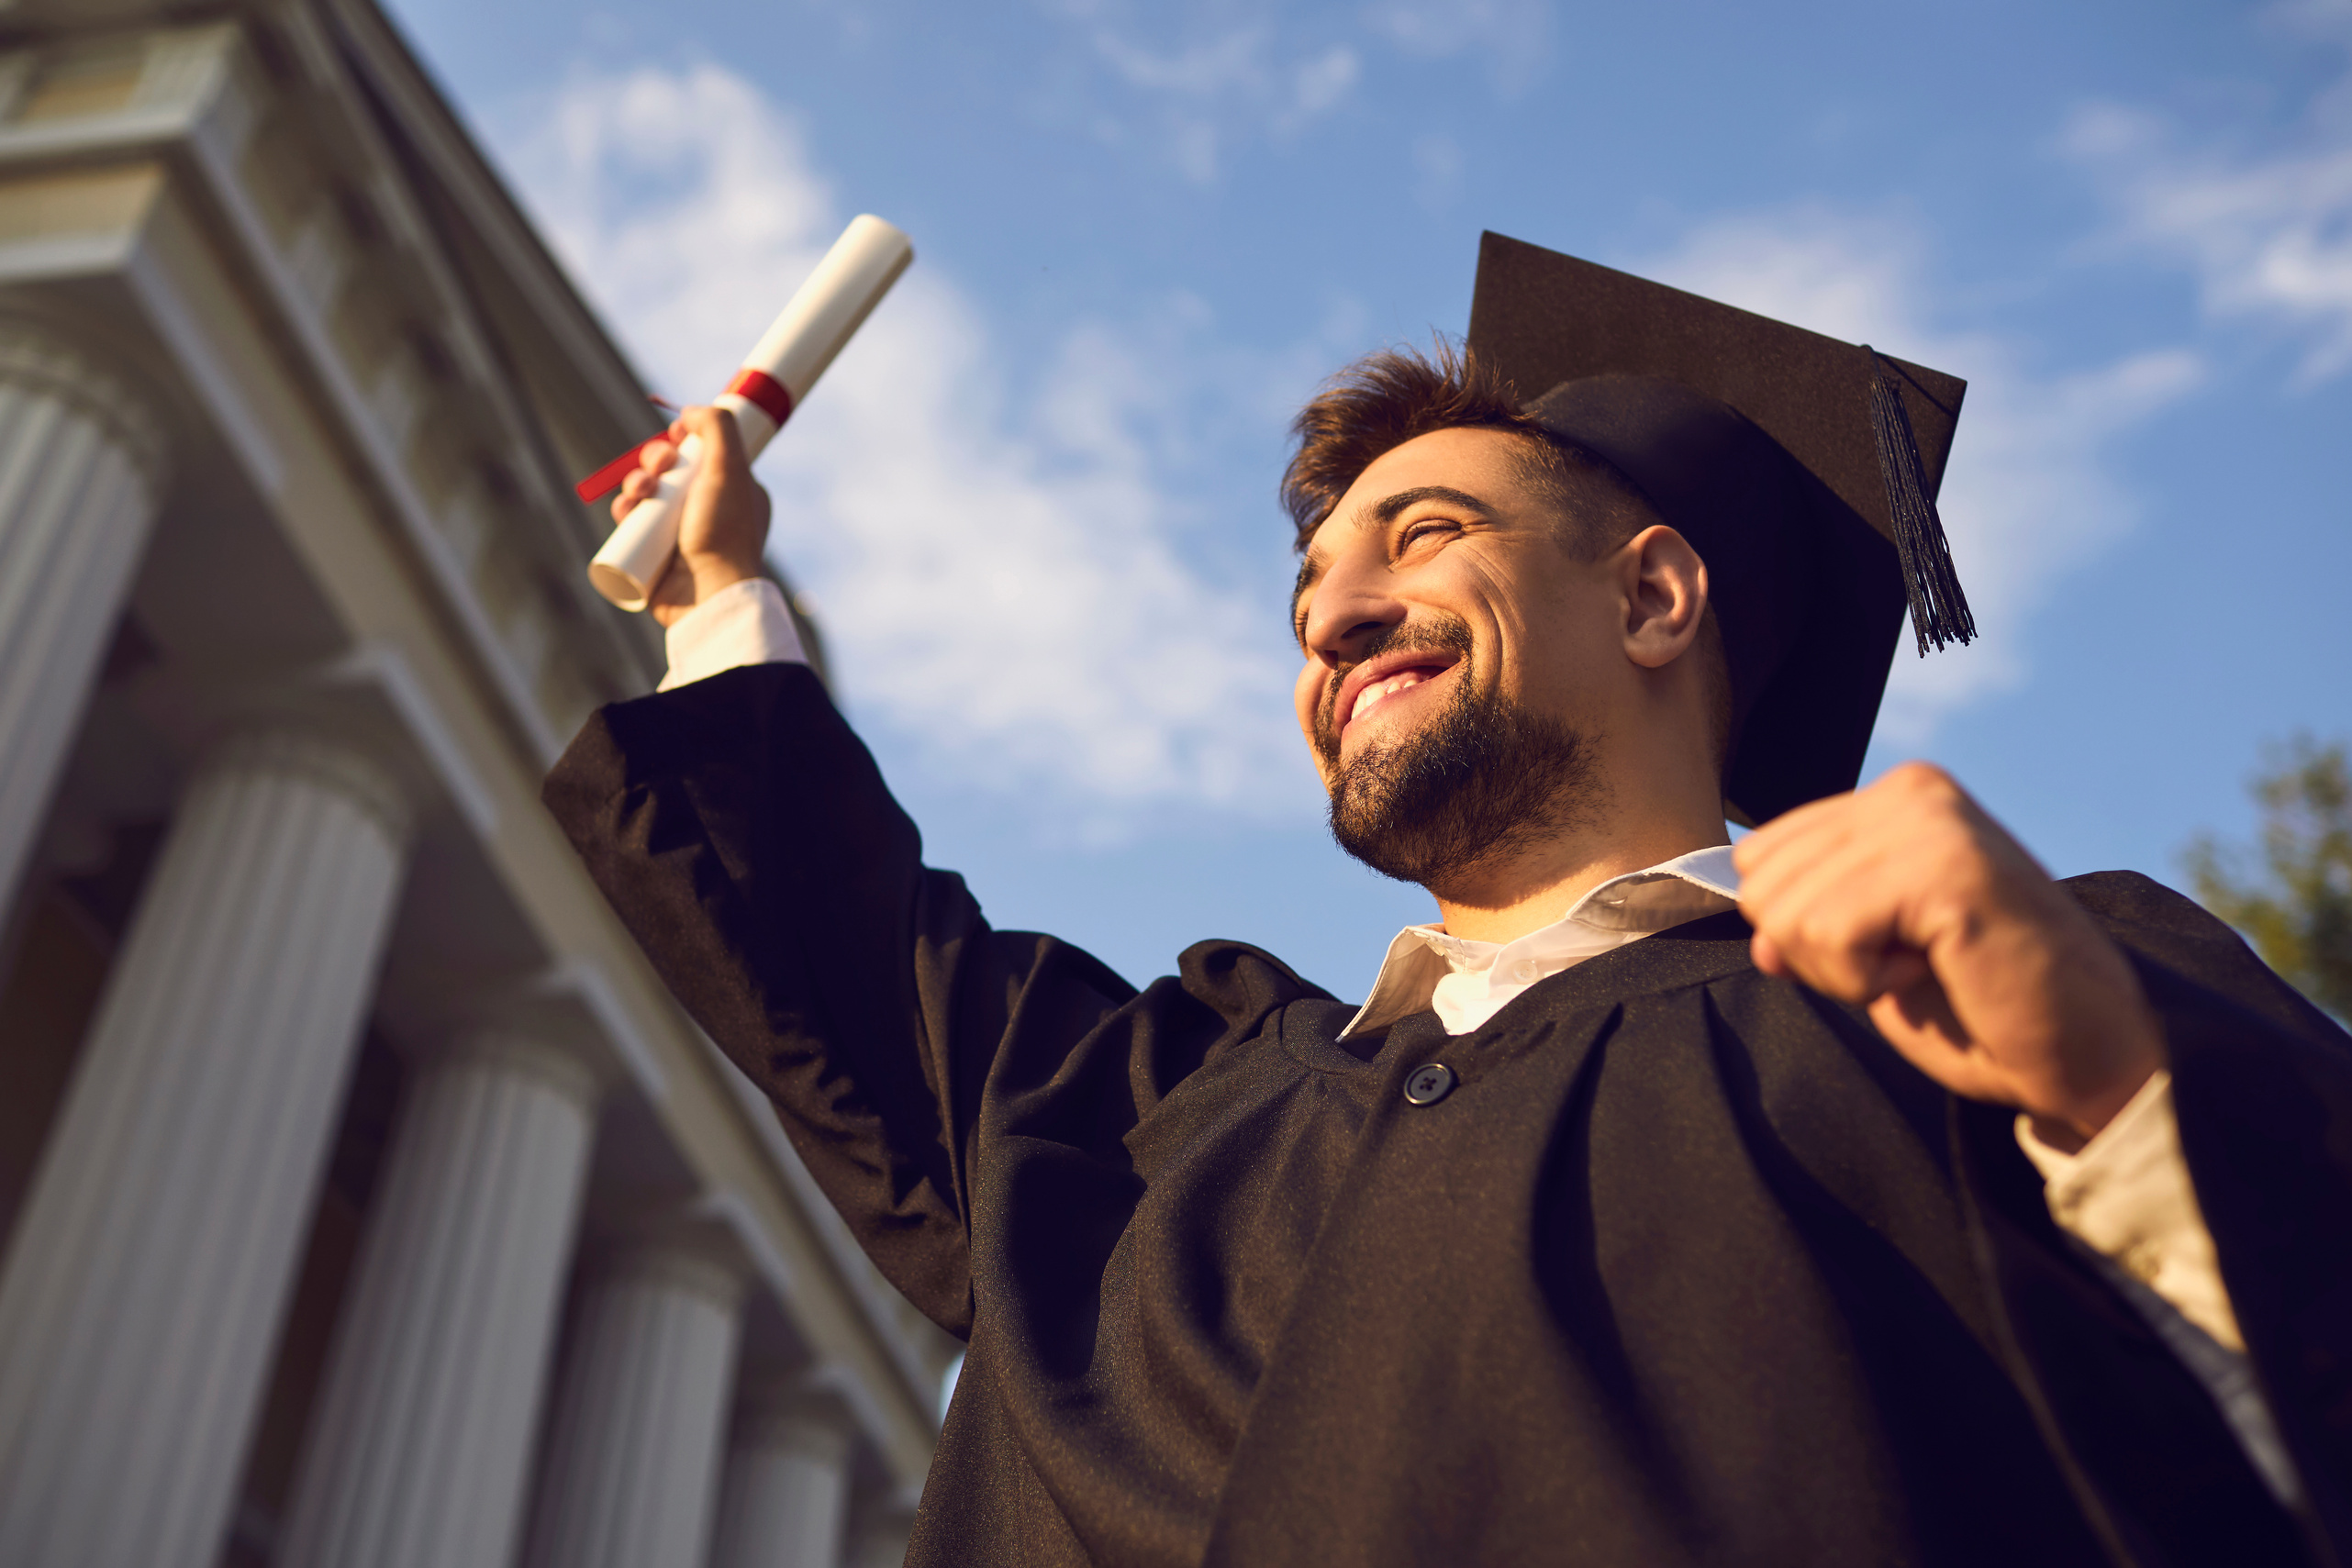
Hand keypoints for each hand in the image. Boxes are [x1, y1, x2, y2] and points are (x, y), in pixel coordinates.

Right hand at [610, 404, 771, 626]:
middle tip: (659, 467)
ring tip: (640, 492)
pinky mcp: (654, 554)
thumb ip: (717, 427)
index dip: (685, 439)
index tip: (677, 434)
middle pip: (670, 470)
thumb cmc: (725, 532)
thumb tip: (691, 411)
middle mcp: (707, 510)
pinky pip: (631, 523)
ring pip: (646, 493)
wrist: (710, 594)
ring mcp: (679, 533)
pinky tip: (626, 510)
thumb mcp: (730, 468)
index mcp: (733, 491)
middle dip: (655, 459)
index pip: (703, 453)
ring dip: (635, 481)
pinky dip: (624, 510)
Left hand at [1733, 762, 2162, 1145]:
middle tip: (1908, 965)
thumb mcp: (1873, 957)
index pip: (1759, 858)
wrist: (2088, 1052)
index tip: (1886, 948)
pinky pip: (1829, 933)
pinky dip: (1866, 980)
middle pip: (1761, 886)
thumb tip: (1757, 930)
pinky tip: (1936, 969)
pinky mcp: (1946, 867)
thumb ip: (1810, 926)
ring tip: (1929, 966)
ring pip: (1786, 914)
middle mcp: (1911, 790)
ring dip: (1846, 970)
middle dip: (1817, 953)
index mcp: (1895, 796)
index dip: (1801, 930)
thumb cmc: (1985, 1008)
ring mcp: (1931, 821)